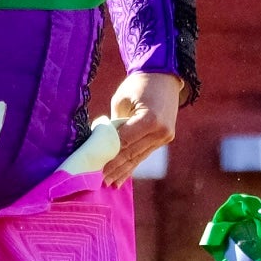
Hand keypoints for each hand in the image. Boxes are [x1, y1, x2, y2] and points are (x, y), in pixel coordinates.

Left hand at [104, 72, 180, 187]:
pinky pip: (145, 153)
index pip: (124, 142)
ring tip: (110, 184)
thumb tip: (103, 144)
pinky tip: (123, 177)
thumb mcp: (121, 100)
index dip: (109, 156)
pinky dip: (133, 164)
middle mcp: (161, 131)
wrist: (164, 76)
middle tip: (99, 181)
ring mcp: (165, 136)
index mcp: (150, 119)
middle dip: (114, 168)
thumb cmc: (138, 84)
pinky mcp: (165, 138)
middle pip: (132, 153)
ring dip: (123, 171)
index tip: (95, 167)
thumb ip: (115, 124)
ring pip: (139, 157)